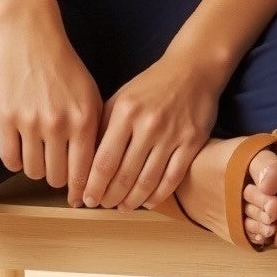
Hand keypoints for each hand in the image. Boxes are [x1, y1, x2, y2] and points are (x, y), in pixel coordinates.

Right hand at [0, 6, 103, 199]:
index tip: (80, 199)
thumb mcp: (90, 93)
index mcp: (85, 119)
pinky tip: (20, 150)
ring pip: (33, 171)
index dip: (83, 191)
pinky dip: (15, 161)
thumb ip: (95, 128)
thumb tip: (96, 167)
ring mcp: (31, 122)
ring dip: (36, 168)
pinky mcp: (6, 117)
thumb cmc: (63, 63)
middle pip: (58, 177)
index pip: (86, 171)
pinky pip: (9, 159)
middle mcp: (60, 124)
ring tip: (38, 155)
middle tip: (56, 170)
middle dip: (58, 178)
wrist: (30, 32)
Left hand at [81, 43, 223, 214]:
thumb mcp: (121, 98)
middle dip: (109, 197)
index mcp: (125, 112)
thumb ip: (103, 126)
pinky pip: (172, 178)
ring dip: (132, 201)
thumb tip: (83, 162)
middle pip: (124, 175)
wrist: (193, 69)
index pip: (103, 160)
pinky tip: (148, 202)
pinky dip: (158, 196)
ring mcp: (172, 135)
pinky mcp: (193, 142)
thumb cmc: (151, 86)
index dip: (93, 185)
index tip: (86, 198)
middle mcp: (148, 125)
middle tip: (101, 206)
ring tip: (121, 207)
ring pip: (148, 181)